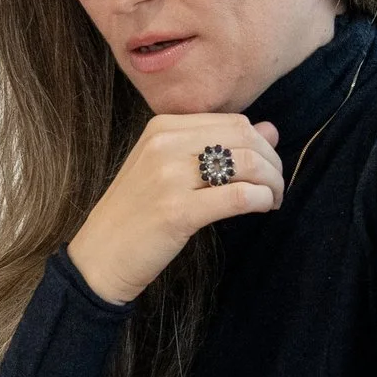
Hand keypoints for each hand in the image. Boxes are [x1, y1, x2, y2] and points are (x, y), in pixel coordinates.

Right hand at [67, 114, 284, 303]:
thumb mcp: (170, 168)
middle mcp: (165, 144)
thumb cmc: (137, 213)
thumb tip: (271, 130)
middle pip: (243, 139)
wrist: (99, 255)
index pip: (232, 122)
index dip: (261, 143)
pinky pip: (237, 197)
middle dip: (271, 162)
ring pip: (246, 164)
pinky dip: (260, 200)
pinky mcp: (177, 211)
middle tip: (277, 186)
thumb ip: (217, 145)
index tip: (267, 167)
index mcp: (162, 127)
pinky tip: (263, 207)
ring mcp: (169, 177)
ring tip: (273, 199)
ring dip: (271, 183)